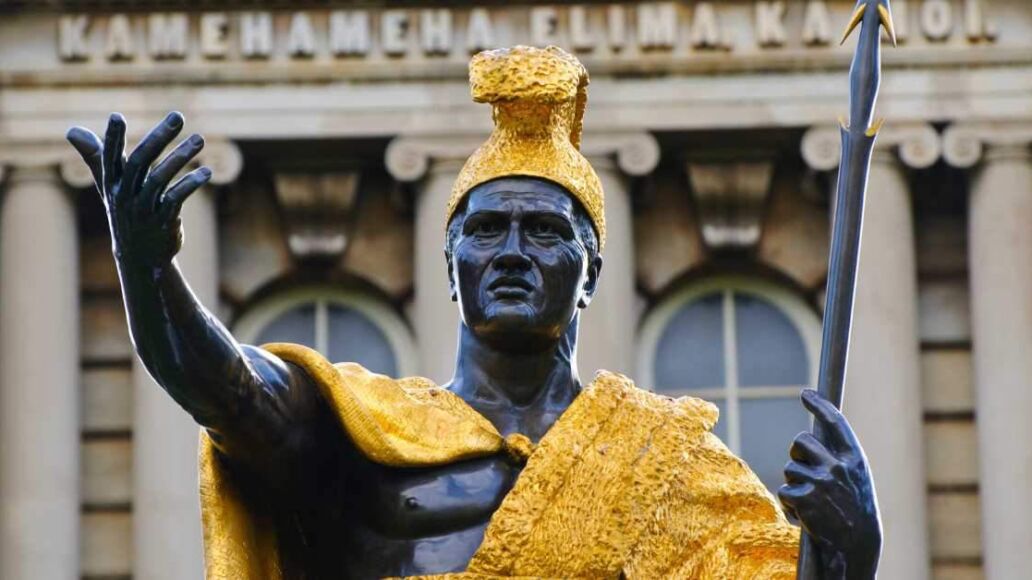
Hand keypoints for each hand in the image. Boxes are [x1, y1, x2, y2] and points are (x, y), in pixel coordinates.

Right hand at [66, 112, 210, 267]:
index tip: (116, 116)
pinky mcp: (164, 221)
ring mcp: (144, 209)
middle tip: (178, 116)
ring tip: (200, 139)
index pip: (109, 158)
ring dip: (181, 156)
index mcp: (111, 184)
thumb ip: (96, 157)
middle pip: (138, 162)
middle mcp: (125, 196)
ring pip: (160, 178)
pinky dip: (191, 183)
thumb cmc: (125, 212)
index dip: (112, 139)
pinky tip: (206, 172)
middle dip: (158, 137)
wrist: (140, 257)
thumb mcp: (109, 187)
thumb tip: (71, 130)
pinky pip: (176, 198)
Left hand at [778, 390, 881, 578]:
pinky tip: (805, 516)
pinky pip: (784, 491)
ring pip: (790, 468)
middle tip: (803, 469)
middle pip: (801, 441)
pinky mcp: (804, 498)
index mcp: (854, 459)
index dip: (820, 404)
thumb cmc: (854, 511)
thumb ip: (838, 458)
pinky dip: (789, 504)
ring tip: (812, 502)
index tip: (806, 394)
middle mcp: (838, 466)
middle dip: (797, 453)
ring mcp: (821, 482)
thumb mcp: (855, 480)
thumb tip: (809, 438)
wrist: (855, 545)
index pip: (835, 423)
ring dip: (794, 484)